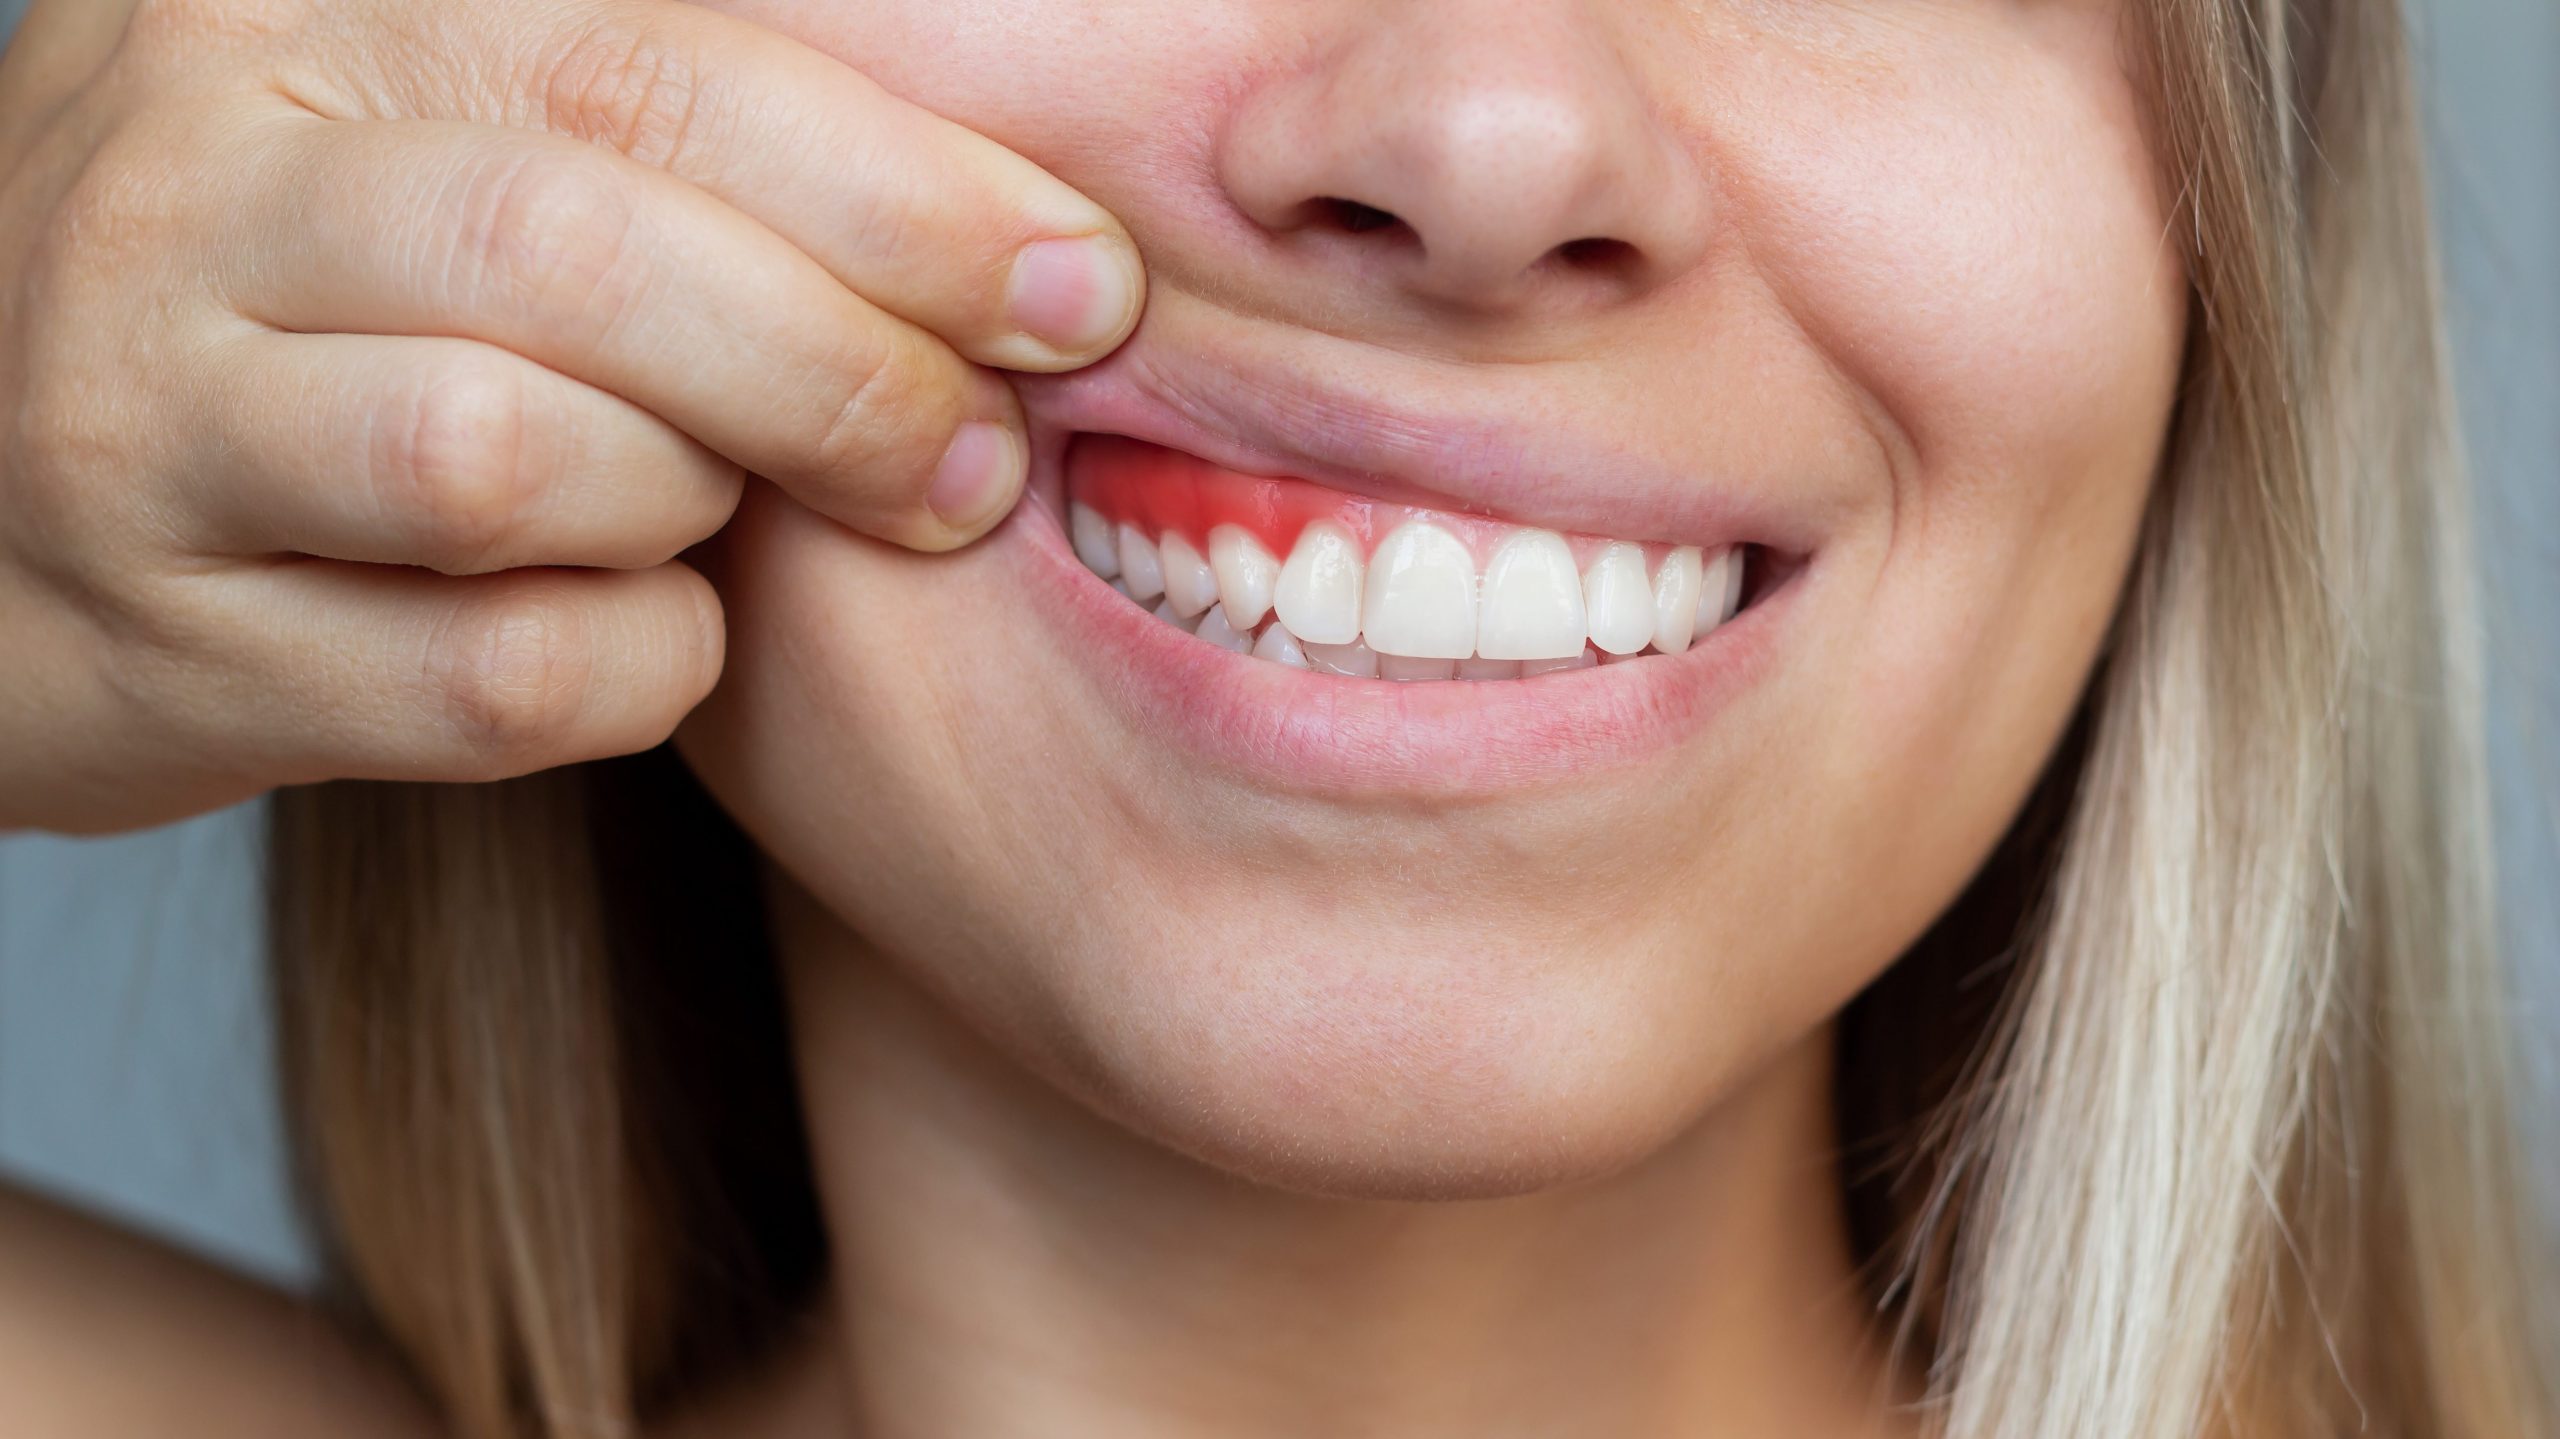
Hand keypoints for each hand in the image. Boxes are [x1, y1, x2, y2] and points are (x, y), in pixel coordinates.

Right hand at [0, 0, 1141, 832]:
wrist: (0, 486)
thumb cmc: (321, 294)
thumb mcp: (449, 130)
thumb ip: (673, 124)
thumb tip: (1022, 216)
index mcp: (306, 19)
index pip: (658, 71)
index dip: (907, 194)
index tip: (1081, 289)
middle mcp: (192, 194)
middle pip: (582, 258)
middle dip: (841, 371)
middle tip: (976, 460)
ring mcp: (145, 426)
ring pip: (505, 459)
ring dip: (696, 503)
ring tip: (738, 513)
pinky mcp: (163, 649)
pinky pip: (486, 678)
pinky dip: (635, 664)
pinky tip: (658, 628)